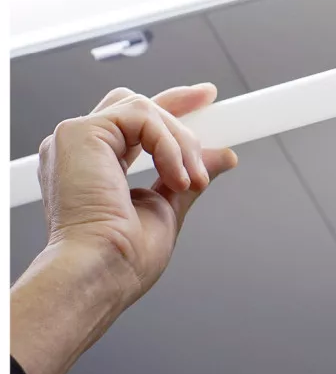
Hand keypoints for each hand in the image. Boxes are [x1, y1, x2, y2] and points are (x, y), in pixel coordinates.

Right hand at [38, 82, 237, 300]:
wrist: (100, 273)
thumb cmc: (122, 259)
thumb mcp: (167, 207)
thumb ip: (188, 174)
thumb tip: (223, 156)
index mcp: (92, 166)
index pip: (133, 124)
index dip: (169, 107)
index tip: (204, 100)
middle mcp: (77, 150)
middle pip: (134, 104)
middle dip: (178, 101)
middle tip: (210, 99)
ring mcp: (74, 139)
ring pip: (144, 110)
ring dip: (180, 142)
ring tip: (191, 180)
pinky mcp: (77, 133)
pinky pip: (141, 117)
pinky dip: (168, 145)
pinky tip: (176, 176)